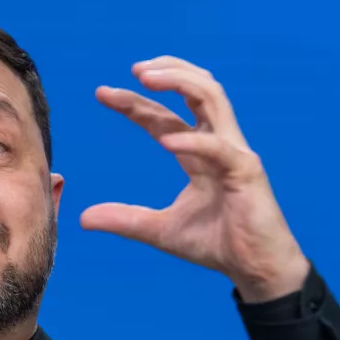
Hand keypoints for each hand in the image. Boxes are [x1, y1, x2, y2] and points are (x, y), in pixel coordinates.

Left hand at [80, 56, 308, 302]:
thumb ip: (125, 220)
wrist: (256, 270)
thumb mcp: (160, 230)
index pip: (164, 116)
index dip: (135, 101)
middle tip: (133, 69)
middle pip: (196, 89)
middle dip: (166, 72)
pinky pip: (217, 148)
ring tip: (146, 78)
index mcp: (198, 153)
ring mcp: (234, 153)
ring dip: (180, 81)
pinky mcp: (247, 171)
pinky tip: (165, 140)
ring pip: (213, 97)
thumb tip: (82, 217)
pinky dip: (191, 140)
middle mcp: (218, 143)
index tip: (101, 92)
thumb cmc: (217, 245)